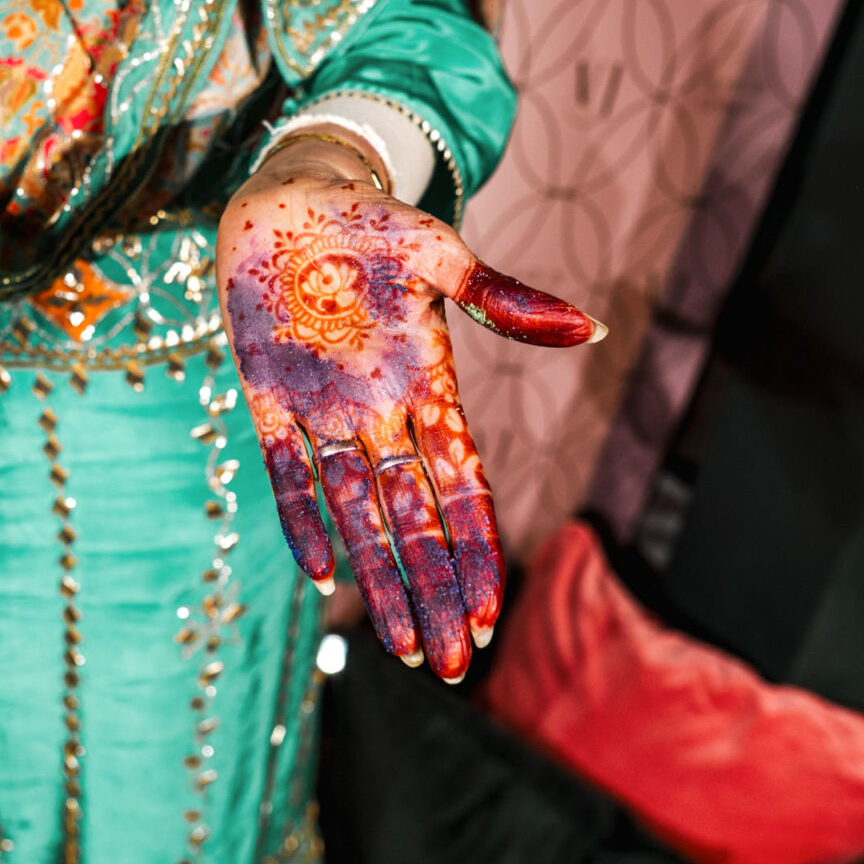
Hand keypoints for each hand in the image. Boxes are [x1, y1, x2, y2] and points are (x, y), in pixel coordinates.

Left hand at [217, 141, 603, 681]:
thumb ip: (500, 296)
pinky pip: (287, 475)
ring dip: (379, 578)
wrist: (289, 195)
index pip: (462, 487)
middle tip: (447, 668)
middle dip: (433, 592)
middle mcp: (382, 413)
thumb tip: (594, 326)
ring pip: (357, 513)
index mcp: (431, 385)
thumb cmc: (369, 220)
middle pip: (413, 520)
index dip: (476, 551)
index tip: (490, 618)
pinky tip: (322, 576)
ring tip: (400, 649)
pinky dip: (303, 522)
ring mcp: (325, 413)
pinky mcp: (270, 401)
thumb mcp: (437, 252)